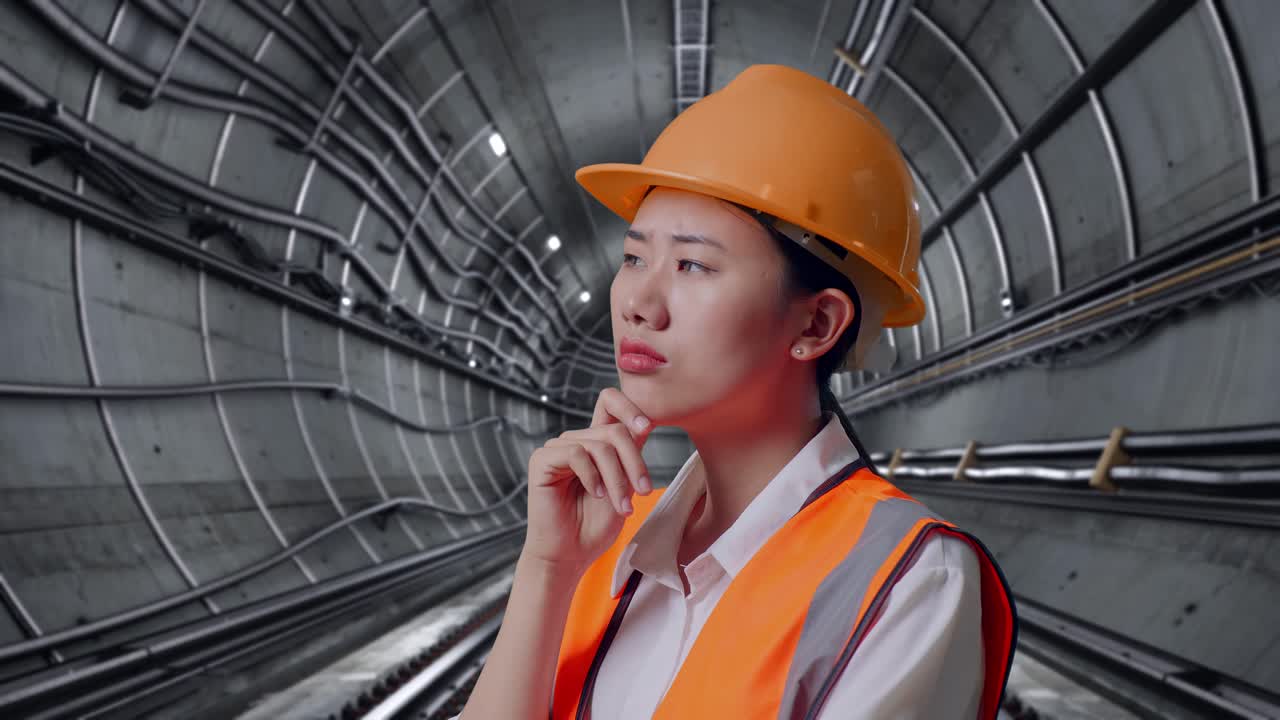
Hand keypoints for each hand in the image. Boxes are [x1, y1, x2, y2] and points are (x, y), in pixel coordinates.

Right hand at [521, 388, 654, 578]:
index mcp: (595, 442)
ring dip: (617, 479)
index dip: (630, 406)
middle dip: (634, 462)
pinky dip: (592, 476)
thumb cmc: (596, 526)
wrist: (570, 555)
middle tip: (643, 492)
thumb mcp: (625, 486)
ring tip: (622, 506)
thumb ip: (631, 454)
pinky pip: (576, 454)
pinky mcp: (542, 460)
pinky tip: (596, 494)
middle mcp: (576, 440)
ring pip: (600, 445)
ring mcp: (557, 448)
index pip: (609, 402)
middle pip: (614, 430)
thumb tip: (645, 423)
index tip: (647, 427)